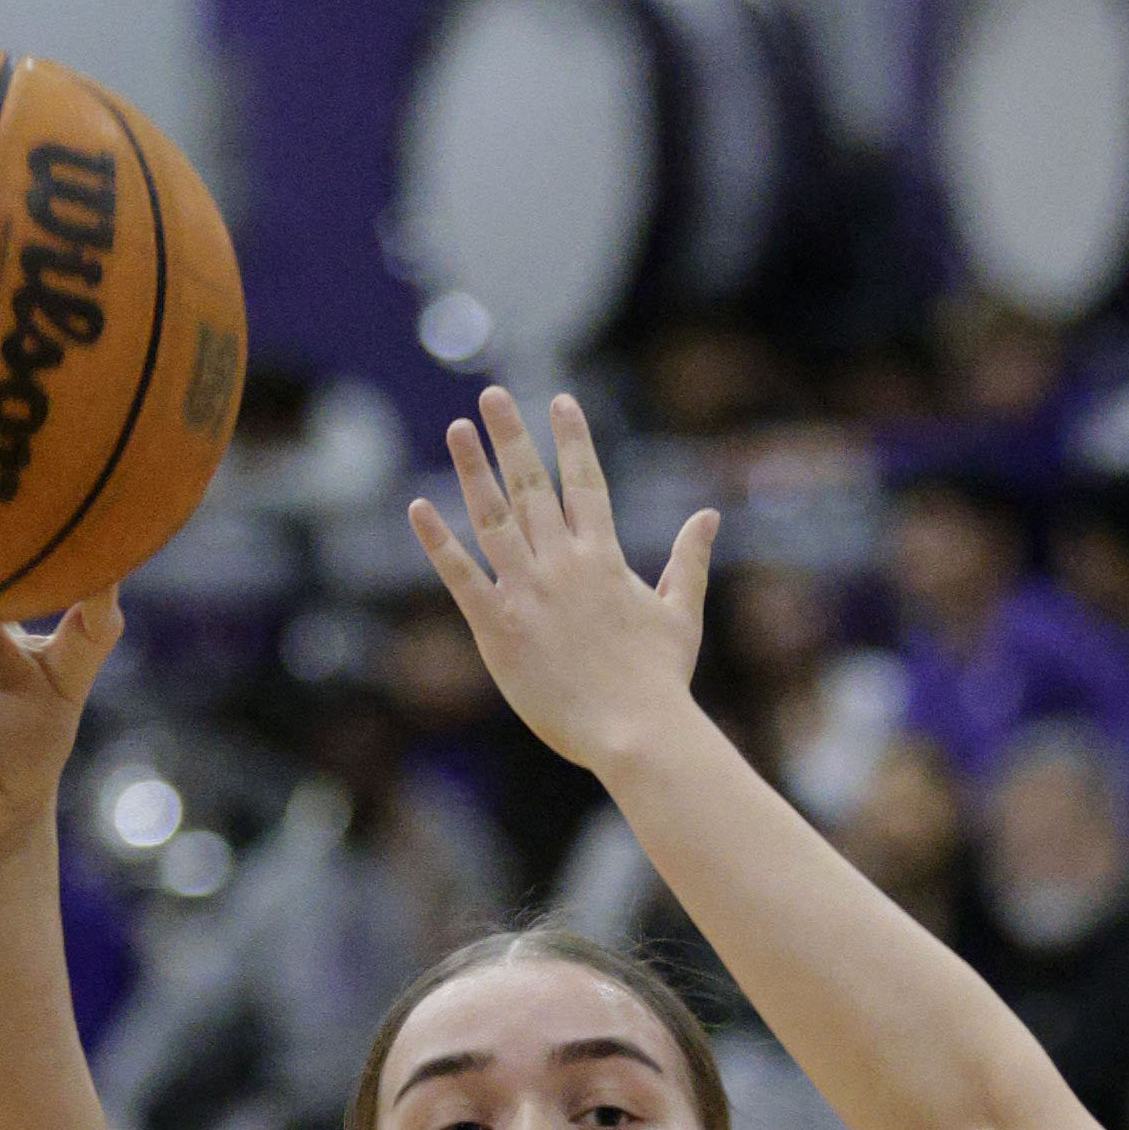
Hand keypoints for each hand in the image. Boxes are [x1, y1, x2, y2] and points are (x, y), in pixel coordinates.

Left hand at [408, 386, 713, 777]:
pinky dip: (438, 542)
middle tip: (492, 395)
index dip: (572, 439)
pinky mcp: (500, 628)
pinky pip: (461, 576)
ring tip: (459, 429)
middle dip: (512, 437)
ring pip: (493, 518)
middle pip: (532, 487)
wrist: (638, 734)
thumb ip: (690, 560)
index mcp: (604, 559)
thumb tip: (710, 515)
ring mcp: (529, 593)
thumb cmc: (662, 681)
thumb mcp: (682, 614)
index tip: (560, 401)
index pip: (585, 483)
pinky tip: (418, 508)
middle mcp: (564, 565)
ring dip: (473, 470)